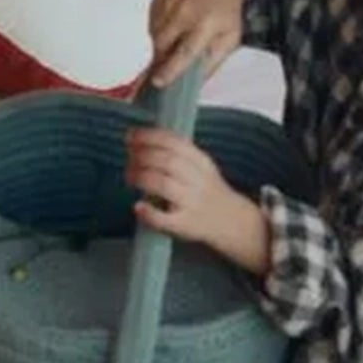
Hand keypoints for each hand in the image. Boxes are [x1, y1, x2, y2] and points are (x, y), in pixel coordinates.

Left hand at [126, 127, 271, 276]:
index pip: (174, 142)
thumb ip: (177, 153)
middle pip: (166, 161)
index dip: (149, 137)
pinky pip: (164, 219)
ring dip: (140, 177)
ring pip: (163, 185)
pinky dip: (148, 212)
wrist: (232, 221)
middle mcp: (198, 180)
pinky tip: (138, 207)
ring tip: (130, 177)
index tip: (131, 137)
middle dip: (142, 156)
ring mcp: (191, 203)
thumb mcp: (201, 165)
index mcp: (201, 162)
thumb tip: (140, 142)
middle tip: (129, 159)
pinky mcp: (185, 225)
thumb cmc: (209, 191)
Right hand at [148, 0, 244, 86]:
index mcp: (206, 24)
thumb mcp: (230, 39)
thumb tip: (195, 83)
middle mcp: (185, 11)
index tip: (158, 82)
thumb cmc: (226, 10)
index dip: (170, 70)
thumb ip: (212, 62)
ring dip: (160, 44)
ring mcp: (170, 1)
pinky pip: (151, 20)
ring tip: (174, 40)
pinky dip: (158, 28)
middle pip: (162, 45)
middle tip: (165, 63)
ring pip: (154, 34)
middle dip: (161, 58)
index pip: (184, 53)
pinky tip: (171, 25)